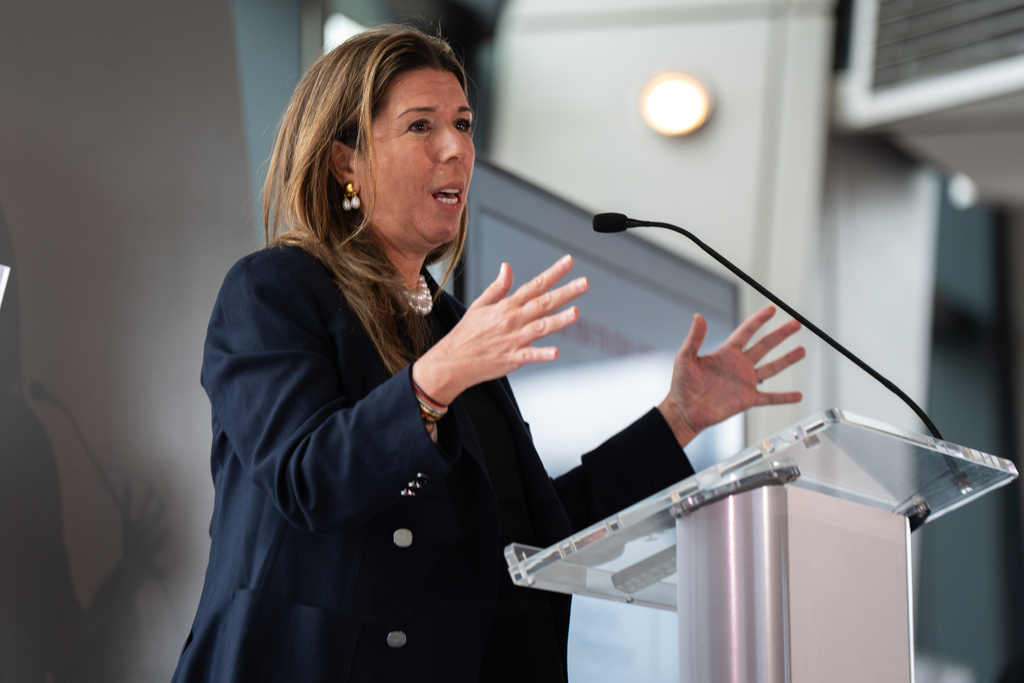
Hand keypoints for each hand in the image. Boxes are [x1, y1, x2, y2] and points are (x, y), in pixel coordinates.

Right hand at [413, 254, 588, 404]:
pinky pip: (529, 356)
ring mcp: (513, 339)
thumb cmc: (466, 334)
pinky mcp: (511, 358)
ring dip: (558, 320)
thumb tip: (507, 267)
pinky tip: (556, 352)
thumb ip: (498, 287)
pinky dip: (542, 354)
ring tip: (575, 313)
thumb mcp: (480, 305)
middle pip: (543, 303)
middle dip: (565, 292)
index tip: (569, 261)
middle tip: (584, 282)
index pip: (534, 285)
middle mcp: (512, 320)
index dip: (553, 273)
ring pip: (540, 327)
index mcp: (507, 306)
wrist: (452, 361)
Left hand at [658, 306, 804, 447]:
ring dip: (787, 360)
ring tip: (802, 351)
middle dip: (781, 334)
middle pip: (765, 345)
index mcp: (726, 353)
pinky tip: (798, 395)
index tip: (772, 309)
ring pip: (772, 368)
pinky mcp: (748, 399)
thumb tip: (698, 316)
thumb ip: (694, 338)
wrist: (684, 411)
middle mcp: (739, 365)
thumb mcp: (685, 358)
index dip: (758, 320)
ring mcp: (745, 382)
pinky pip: (770, 398)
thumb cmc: (681, 384)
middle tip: (796, 324)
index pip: (746, 332)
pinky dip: (784, 397)